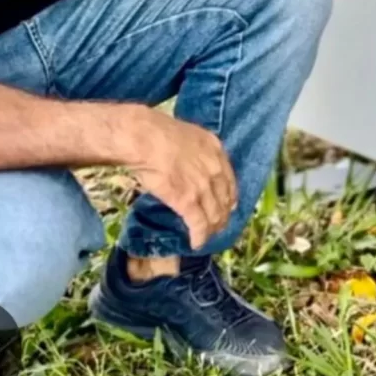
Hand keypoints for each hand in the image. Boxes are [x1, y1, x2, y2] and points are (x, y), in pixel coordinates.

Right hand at [123, 108, 237, 249]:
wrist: (145, 138)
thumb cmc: (156, 133)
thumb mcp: (187, 136)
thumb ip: (196, 152)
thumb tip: (190, 164)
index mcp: (215, 150)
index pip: (229, 180)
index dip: (229, 197)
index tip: (227, 207)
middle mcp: (215, 169)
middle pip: (224, 200)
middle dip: (221, 216)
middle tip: (216, 227)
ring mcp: (203, 186)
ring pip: (214, 215)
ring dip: (211, 229)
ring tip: (206, 237)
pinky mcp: (189, 201)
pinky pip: (199, 224)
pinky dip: (199, 237)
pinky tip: (196, 243)